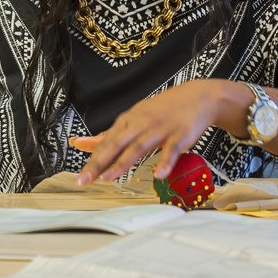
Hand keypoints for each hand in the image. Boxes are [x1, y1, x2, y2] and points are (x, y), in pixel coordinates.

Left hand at [72, 79, 233, 185]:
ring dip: (123, 162)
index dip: (92, 159)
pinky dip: (165, 162)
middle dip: (99, 162)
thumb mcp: (133, 119)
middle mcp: (140, 124)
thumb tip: (83, 143)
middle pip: (117, 144)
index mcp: (128, 121)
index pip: (106, 143)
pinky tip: (159, 174)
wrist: (197, 97)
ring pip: (139, 146)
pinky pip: (172, 149)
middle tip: (85, 179)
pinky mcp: (180, 134)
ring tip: (109, 177)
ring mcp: (160, 129)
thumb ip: (110, 135)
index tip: (80, 176)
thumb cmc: (161, 111)